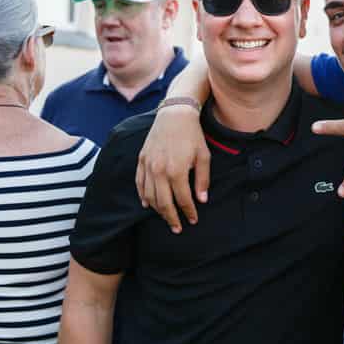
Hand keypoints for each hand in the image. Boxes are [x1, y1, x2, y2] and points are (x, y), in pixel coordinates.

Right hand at [135, 105, 210, 232]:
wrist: (174, 114)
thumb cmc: (192, 136)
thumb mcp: (204, 156)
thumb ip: (202, 180)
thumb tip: (202, 200)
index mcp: (176, 171)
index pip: (183, 200)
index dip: (188, 212)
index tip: (193, 220)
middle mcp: (159, 171)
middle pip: (164, 203)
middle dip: (171, 218)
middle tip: (177, 228)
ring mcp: (148, 166)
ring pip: (150, 196)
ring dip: (157, 210)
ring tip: (166, 218)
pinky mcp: (141, 160)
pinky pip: (139, 184)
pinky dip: (143, 196)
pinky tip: (147, 205)